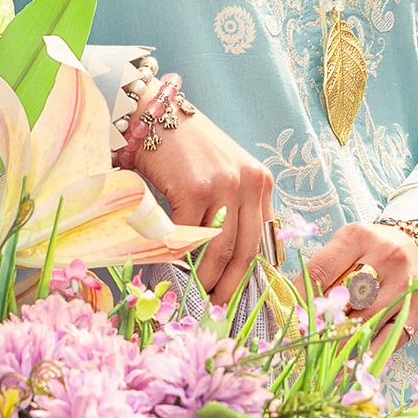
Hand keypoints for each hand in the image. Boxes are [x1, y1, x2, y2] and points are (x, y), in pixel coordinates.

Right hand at [128, 82, 273, 303]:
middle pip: (245, 249)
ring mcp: (224, 184)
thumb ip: (231, 207)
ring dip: (205, 277)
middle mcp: (249, 182)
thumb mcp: (220, 173)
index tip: (238, 293)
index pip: (263, 238)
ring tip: (195, 293)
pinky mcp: (196, 187)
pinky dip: (178, 256)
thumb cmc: (183, 148)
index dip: (252, 271)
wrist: (153, 112)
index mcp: (261, 181)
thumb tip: (227, 259)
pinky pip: (189, 234)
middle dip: (231, 284)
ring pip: (219, 248)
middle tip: (216, 305)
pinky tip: (169, 266)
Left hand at [300, 220, 417, 349]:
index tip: (287, 315)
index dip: (298, 297)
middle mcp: (386, 257)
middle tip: (302, 340)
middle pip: (342, 301)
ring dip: (338, 345)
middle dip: (319, 324)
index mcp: (359, 237)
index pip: (320, 270)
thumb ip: (325, 268)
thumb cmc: (379, 248)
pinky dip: (365, 355)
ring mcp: (405, 285)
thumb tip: (294, 304)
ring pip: (363, 325)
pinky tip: (346, 366)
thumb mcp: (351, 244)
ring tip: (319, 358)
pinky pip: (387, 340)